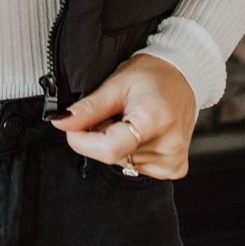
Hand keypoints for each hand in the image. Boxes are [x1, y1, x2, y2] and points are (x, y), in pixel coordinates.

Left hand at [48, 54, 197, 179]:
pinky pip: (136, 168)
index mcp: (154, 120)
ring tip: (129, 119)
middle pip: (113, 155)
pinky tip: (140, 133)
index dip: (83, 140)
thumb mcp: (116, 84)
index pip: (109, 148)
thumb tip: (61, 122)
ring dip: (116, 143)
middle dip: (100, 136)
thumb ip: (89, 108)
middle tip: (111, 113)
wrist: (183, 77)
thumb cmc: (151, 76)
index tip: (71, 127)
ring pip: (122, 163)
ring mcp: (173, 160)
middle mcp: (168, 145)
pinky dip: (130, 151)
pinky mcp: (174, 169)